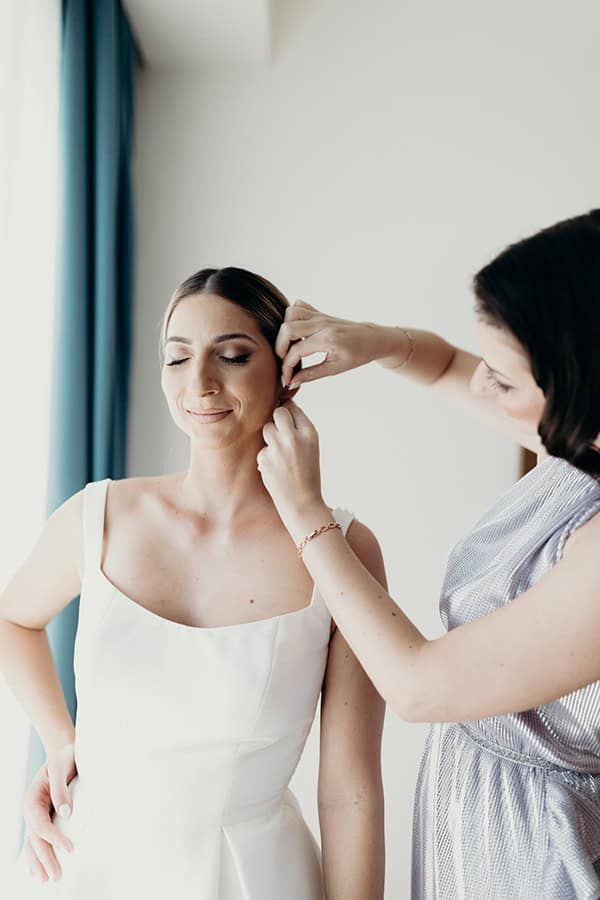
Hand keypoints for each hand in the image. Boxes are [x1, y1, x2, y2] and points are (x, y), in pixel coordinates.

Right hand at [23, 742, 75, 881]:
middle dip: (45, 859)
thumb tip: (65, 813)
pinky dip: (37, 853)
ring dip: (38, 861)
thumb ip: (61, 790)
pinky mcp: (43, 815)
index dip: (54, 839)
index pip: (41, 825)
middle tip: (56, 877)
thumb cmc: (63, 756)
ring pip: (32, 842)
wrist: (62, 748)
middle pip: (35, 839)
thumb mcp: (62, 768)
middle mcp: (31, 809)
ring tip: (45, 879)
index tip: (70, 849)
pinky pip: (37, 838)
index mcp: (32, 799)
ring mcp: (35, 814)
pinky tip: (39, 866)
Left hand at [258, 401, 329, 540]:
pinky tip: (276, 468)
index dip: (289, 413)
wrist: (302, 502)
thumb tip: (283, 409)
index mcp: (310, 433)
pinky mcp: (265, 459)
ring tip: (280, 453)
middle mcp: (294, 437)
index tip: (287, 418)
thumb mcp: (312, 447)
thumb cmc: (308, 474)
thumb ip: (300, 429)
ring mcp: (278, 448)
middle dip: (277, 419)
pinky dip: (267, 457)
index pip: (293, 409)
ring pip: (267, 428)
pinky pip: (262, 449)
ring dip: (271, 438)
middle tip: (281, 432)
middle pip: (278, 413)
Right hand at [276, 301, 384, 387]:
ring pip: (291, 313)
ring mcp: (321, 316)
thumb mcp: (336, 369)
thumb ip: (312, 374)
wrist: (373, 339)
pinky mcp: (320, 313)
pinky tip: (298, 332)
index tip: (287, 378)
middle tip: (286, 360)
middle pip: (287, 329)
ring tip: (292, 346)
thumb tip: (292, 381)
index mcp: (328, 339)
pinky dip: (293, 318)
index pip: (296, 351)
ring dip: (285, 330)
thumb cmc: (358, 354)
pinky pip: (300, 307)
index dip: (287, 367)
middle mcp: (322, 324)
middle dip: (280, 348)